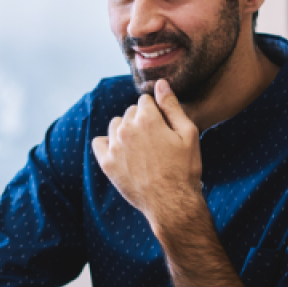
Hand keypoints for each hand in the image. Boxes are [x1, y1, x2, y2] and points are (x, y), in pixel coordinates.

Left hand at [92, 79, 201, 221]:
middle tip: (155, 142)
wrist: (172, 203)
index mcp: (148, 118)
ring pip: (115, 125)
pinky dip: (108, 144)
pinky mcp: (107, 163)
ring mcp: (114, 146)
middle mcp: (127, 128)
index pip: (145, 100)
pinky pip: (99, 142)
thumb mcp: (188, 133)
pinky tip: (122, 153)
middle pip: (130, 112)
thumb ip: (172, 105)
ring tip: (140, 149)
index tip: (163, 127)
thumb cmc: (184, 168)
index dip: (156, 112)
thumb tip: (161, 83)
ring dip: (125, 131)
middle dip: (141, 121)